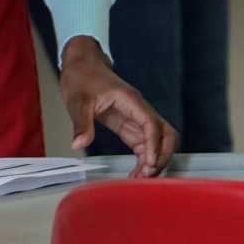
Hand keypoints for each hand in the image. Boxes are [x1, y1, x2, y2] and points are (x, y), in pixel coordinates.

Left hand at [59, 36, 177, 175]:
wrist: (82, 65)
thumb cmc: (83, 76)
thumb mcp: (78, 100)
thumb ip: (81, 123)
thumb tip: (79, 143)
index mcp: (130, 100)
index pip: (151, 123)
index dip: (154, 144)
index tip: (150, 162)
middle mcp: (138, 109)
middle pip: (165, 133)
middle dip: (162, 155)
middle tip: (147, 174)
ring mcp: (135, 117)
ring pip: (157, 141)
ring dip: (154, 160)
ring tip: (141, 178)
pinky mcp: (128, 124)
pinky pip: (144, 144)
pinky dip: (144, 159)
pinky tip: (136, 171)